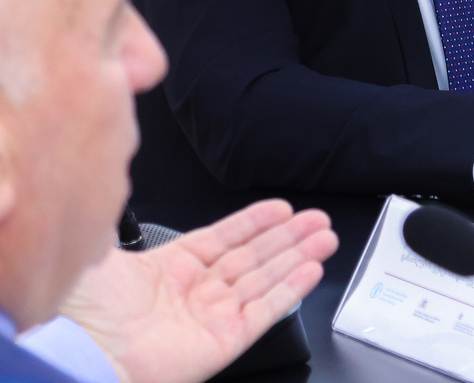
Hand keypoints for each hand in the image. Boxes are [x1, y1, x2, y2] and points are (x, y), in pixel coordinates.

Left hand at [56, 200, 336, 382]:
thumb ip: (118, 224)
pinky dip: (290, 291)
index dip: (254, 223)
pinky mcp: (223, 341)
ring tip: (326, 238)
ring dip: (298, 258)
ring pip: (265, 281)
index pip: (222, 240)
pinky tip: (311, 270)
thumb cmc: (80, 309)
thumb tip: (113, 190)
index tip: (282, 209)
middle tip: (317, 221)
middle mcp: (192, 293)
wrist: (81, 349)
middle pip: (252, 259)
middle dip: (288, 238)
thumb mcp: (98, 251)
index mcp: (165, 270)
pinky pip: (265, 311)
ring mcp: (209, 317)